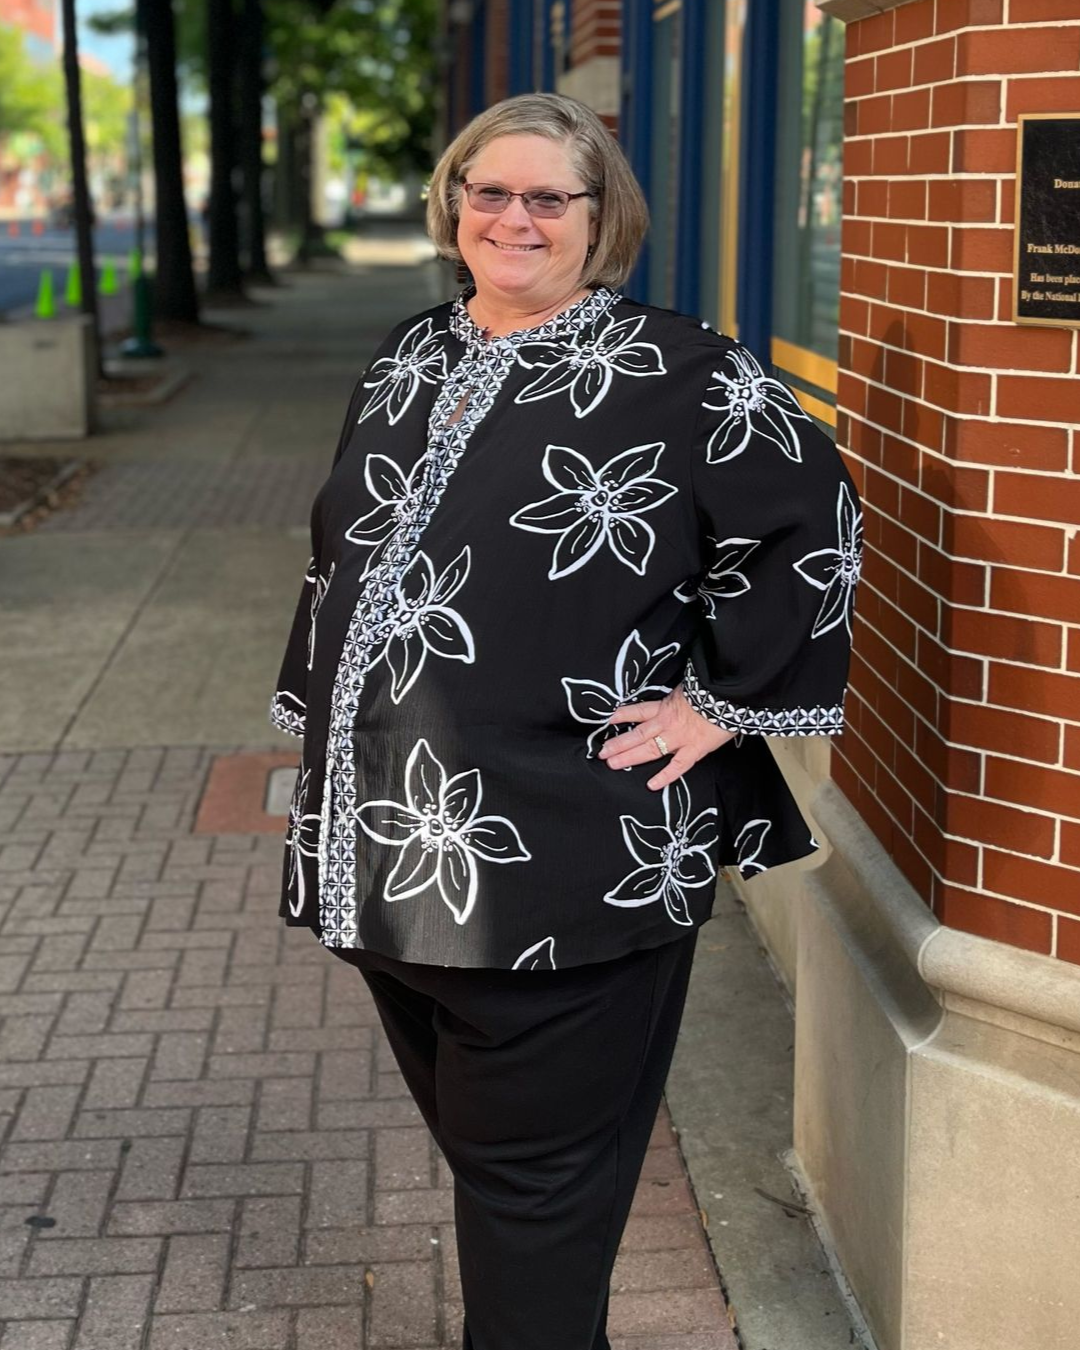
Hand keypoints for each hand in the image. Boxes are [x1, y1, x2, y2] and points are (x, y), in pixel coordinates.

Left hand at [597, 683, 734, 790]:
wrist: (730, 695)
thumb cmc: (712, 689)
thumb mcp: (690, 687)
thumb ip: (679, 696)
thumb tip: (677, 695)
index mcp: (667, 706)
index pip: (639, 711)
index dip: (624, 715)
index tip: (609, 720)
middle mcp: (668, 723)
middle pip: (638, 735)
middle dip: (619, 743)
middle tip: (602, 752)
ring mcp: (680, 738)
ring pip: (650, 749)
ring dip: (630, 757)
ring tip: (613, 763)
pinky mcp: (695, 749)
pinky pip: (677, 766)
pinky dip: (665, 777)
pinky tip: (651, 785)